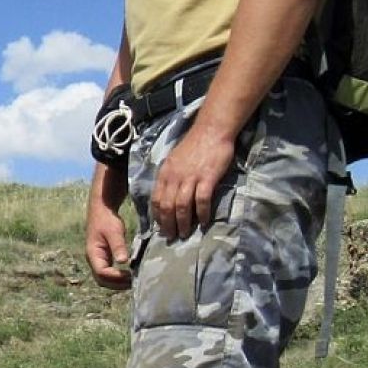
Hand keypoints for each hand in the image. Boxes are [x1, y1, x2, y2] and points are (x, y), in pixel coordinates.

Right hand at [86, 200, 131, 289]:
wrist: (102, 210)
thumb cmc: (107, 220)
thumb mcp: (114, 231)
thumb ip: (118, 246)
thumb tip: (123, 261)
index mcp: (93, 254)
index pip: (102, 272)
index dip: (115, 277)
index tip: (130, 275)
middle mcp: (93, 260)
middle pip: (102, 280)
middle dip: (117, 284)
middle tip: (133, 282)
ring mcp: (98, 260)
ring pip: (105, 279)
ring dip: (117, 283)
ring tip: (133, 281)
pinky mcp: (104, 258)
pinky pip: (109, 273)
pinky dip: (118, 277)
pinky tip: (129, 275)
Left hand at [151, 123, 235, 239]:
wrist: (211, 130)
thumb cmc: (194, 145)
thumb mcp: (174, 160)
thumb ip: (170, 177)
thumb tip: (168, 195)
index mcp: (165, 173)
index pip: (156, 199)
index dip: (157, 216)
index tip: (160, 227)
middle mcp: (174, 177)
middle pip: (167, 206)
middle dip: (168, 224)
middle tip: (171, 237)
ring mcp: (190, 178)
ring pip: (182, 206)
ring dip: (183, 223)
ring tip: (185, 234)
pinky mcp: (207, 178)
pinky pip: (202, 200)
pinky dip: (202, 213)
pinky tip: (203, 222)